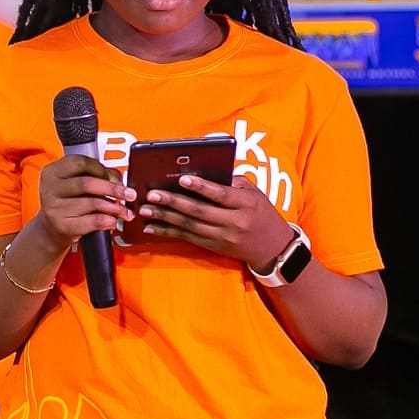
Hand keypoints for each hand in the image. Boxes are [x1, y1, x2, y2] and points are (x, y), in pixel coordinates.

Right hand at [29, 153, 134, 248]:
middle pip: (87, 183)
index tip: (112, 176)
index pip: (80, 163)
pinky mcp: (62, 226)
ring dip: (115, 207)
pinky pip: (92, 221)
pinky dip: (107, 221)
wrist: (50, 229)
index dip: (100, 168)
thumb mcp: (73, 184)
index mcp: (52, 172)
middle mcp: (50, 189)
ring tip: (125, 211)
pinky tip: (113, 220)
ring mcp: (54, 209)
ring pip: (93, 203)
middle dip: (113, 189)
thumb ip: (93, 176)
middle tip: (129, 194)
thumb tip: (117, 181)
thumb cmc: (66, 202)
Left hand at [135, 174, 294, 268]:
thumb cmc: (261, 212)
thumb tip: (201, 171)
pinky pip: (187, 238)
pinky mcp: (214, 247)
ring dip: (165, 217)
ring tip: (146, 209)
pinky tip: (152, 227)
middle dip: (173, 202)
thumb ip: (231, 183)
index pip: (221, 195)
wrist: (273, 246)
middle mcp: (234, 222)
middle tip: (153, 194)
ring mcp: (223, 237)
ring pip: (189, 226)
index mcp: (246, 204)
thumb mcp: (253, 193)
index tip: (182, 178)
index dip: (201, 187)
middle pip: (200, 211)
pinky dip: (168, 232)